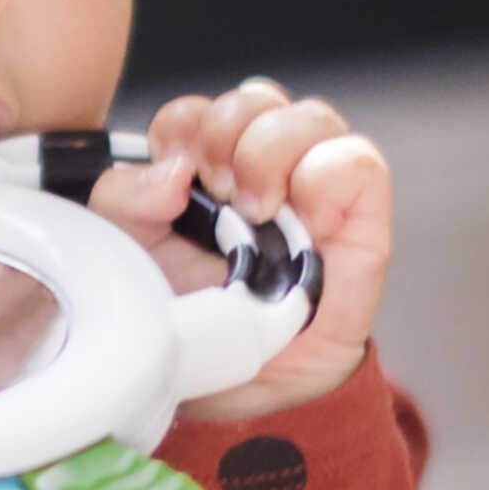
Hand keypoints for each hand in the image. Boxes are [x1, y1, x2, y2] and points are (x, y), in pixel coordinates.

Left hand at [89, 78, 392, 418]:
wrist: (238, 391)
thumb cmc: (190, 319)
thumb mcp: (130, 255)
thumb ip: (126, 200)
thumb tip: (172, 170)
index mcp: (208, 169)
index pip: (199, 110)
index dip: (182, 126)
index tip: (174, 173)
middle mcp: (266, 168)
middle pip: (257, 98)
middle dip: (225, 132)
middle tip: (214, 190)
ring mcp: (317, 190)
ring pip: (311, 116)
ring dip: (270, 151)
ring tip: (253, 209)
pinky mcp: (362, 221)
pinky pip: (358, 161)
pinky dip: (325, 175)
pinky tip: (301, 214)